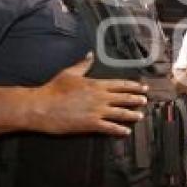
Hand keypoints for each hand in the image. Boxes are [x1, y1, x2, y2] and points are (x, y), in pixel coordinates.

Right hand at [28, 53, 148, 136]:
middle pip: (124, 98)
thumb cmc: (53, 89)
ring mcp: (97, 111)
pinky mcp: (91, 124)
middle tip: (145, 100)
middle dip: (136, 99)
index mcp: (96, 84)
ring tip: (140, 115)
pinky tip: (126, 131)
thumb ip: (83, 64)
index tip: (142, 87)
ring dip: (132, 114)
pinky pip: (109, 127)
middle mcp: (100, 97)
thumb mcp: (69, 73)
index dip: (133, 86)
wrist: (41, 107)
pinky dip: (119, 130)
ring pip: (120, 113)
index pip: (120, 84)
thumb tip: (90, 54)